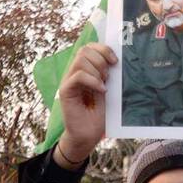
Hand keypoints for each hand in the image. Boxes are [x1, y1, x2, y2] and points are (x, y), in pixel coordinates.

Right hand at [56, 43, 115, 167]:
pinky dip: (92, 80)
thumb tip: (116, 60)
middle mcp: (74, 72)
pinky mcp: (65, 91)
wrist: (88, 135)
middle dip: (101, 58)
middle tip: (109, 76)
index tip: (115, 61)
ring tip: (104, 84)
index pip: (89, 47)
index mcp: (84, 70)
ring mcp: (68, 81)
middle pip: (84, 49)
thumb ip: (108, 75)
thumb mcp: (108, 90)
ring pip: (80, 60)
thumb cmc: (98, 115)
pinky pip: (78, 76)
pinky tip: (101, 90)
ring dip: (97, 70)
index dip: (103, 49)